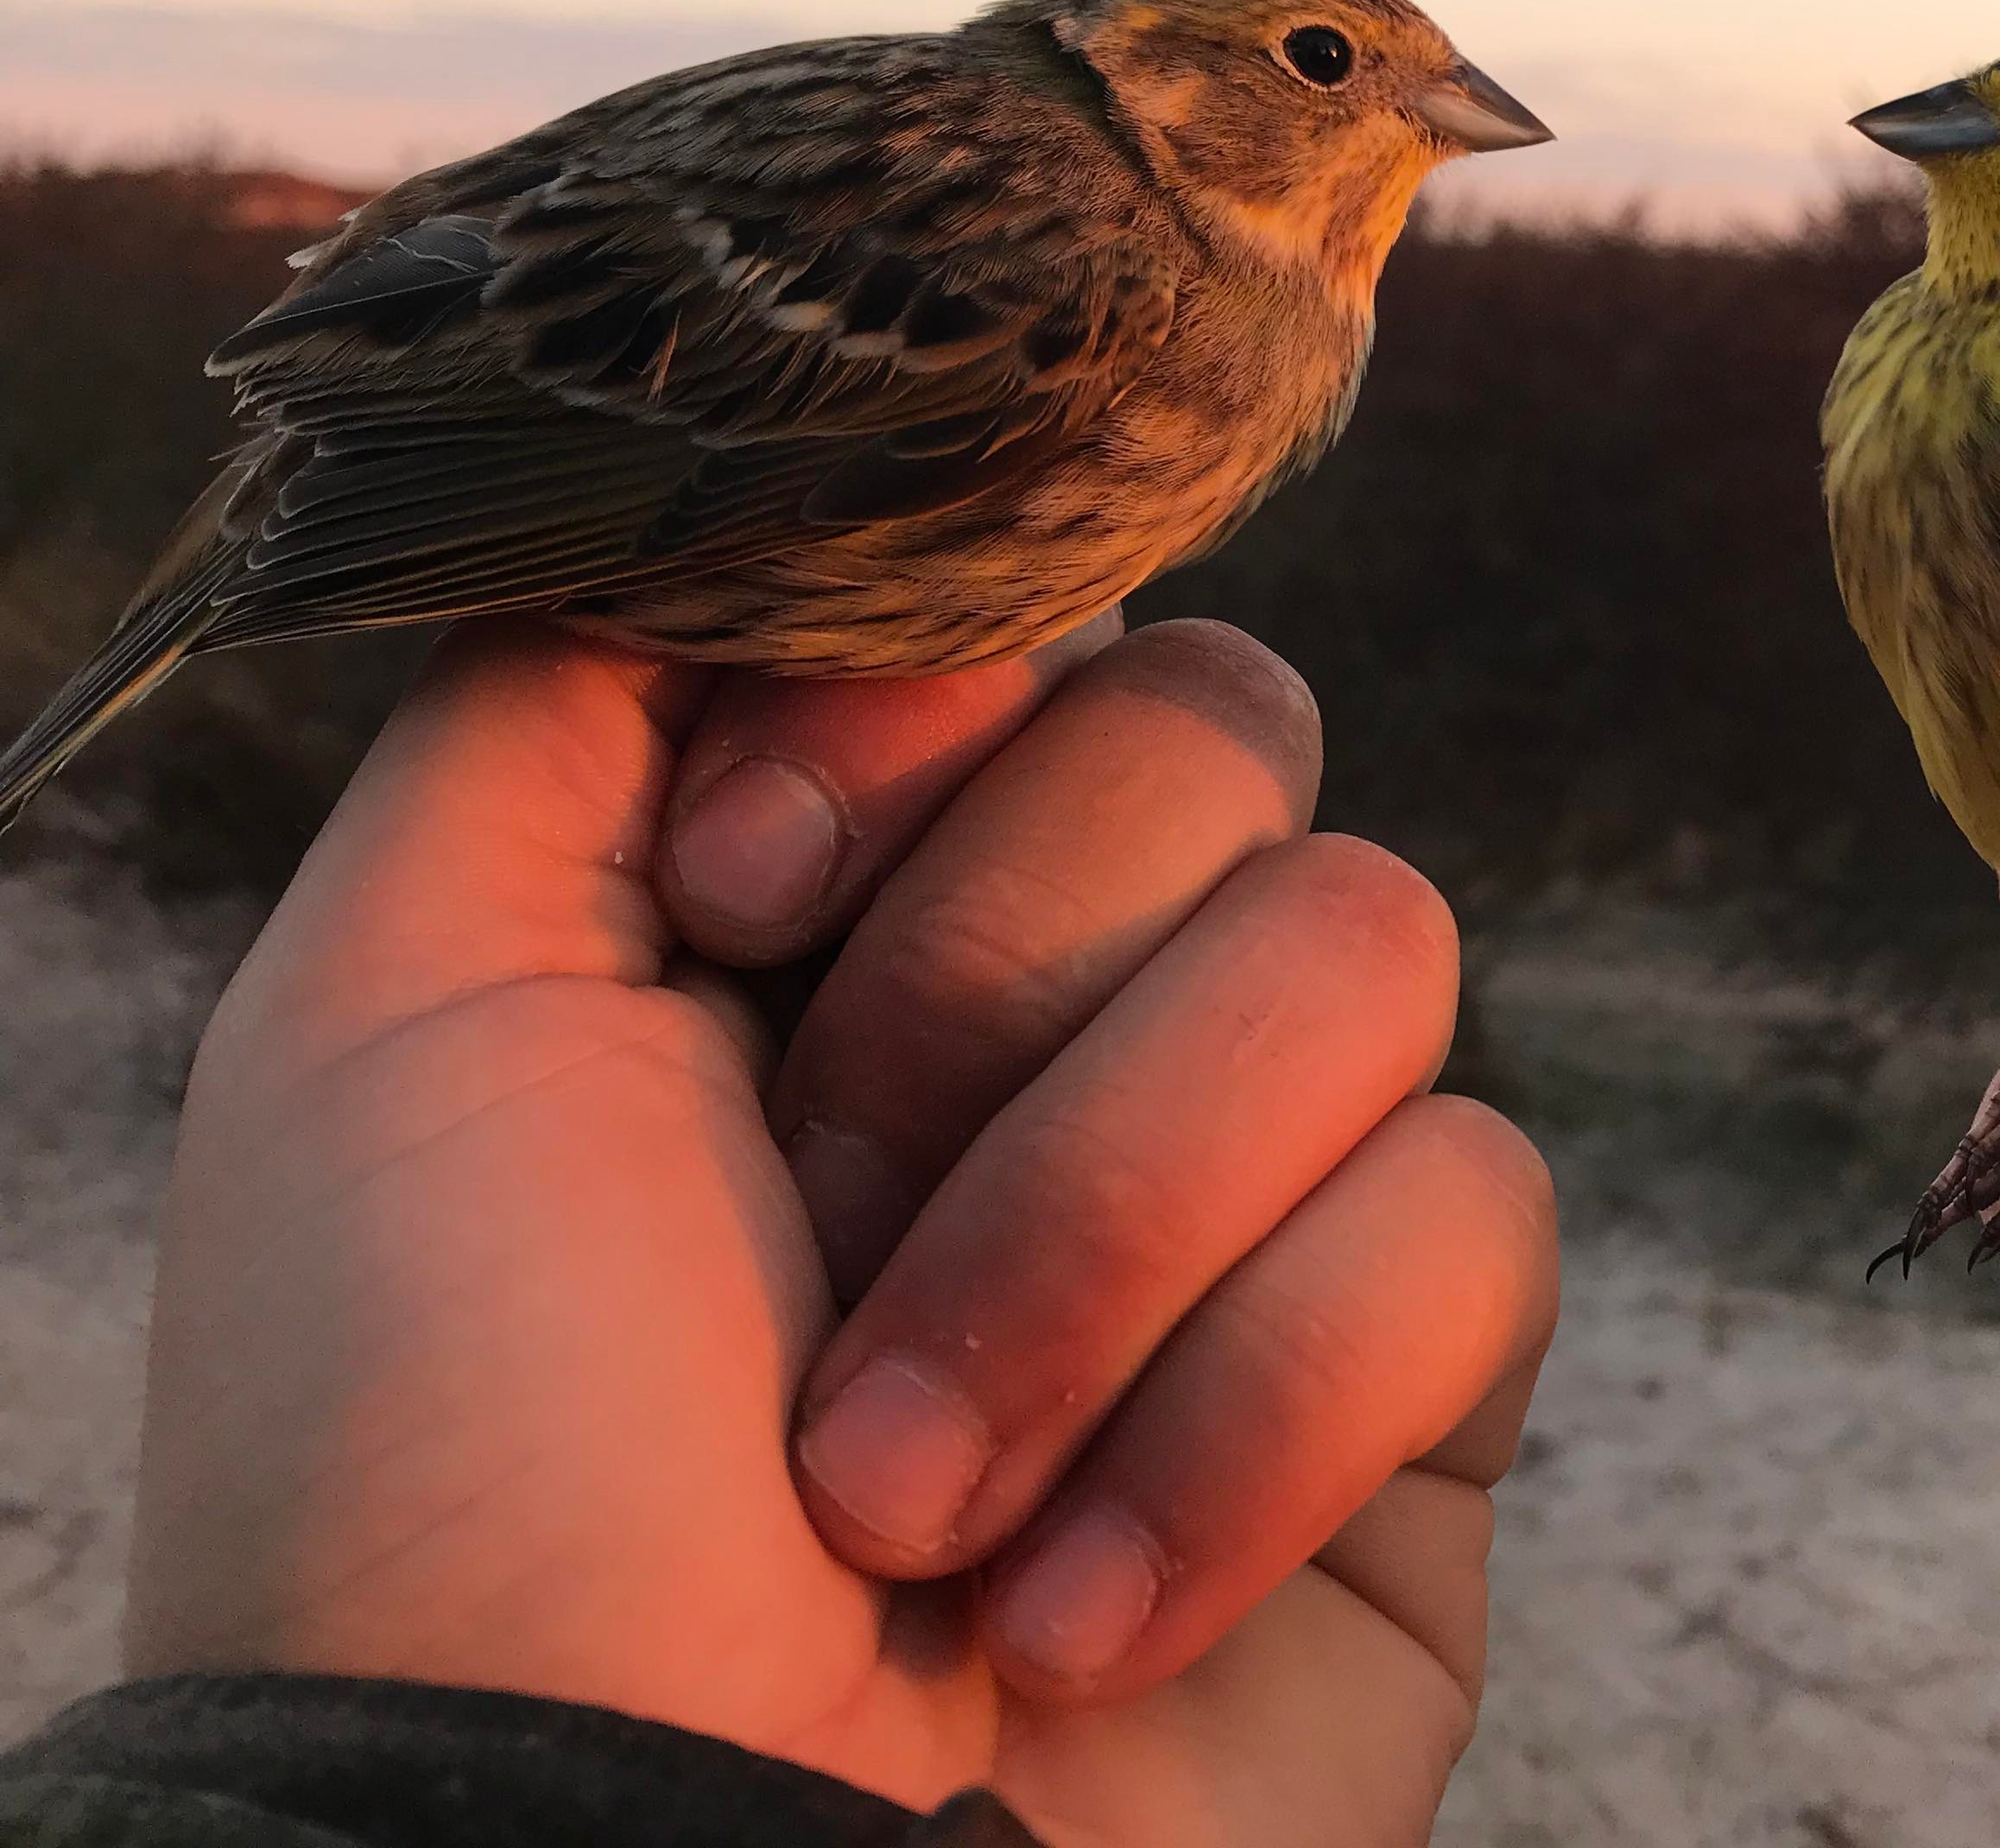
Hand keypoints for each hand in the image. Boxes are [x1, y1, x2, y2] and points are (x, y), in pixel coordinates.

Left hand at [125, 617, 1556, 1844]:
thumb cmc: (450, 1476)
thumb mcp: (399, 1011)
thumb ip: (575, 689)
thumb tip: (778, 516)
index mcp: (841, 906)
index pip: (1033, 616)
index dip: (915, 727)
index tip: (731, 919)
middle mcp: (1064, 1020)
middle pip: (1228, 739)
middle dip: (1002, 994)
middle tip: (812, 1223)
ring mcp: (1260, 1199)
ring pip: (1376, 946)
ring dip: (1106, 1226)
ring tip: (906, 1496)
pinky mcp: (1419, 1389)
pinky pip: (1475, 1214)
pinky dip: (1256, 1410)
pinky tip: (1074, 1609)